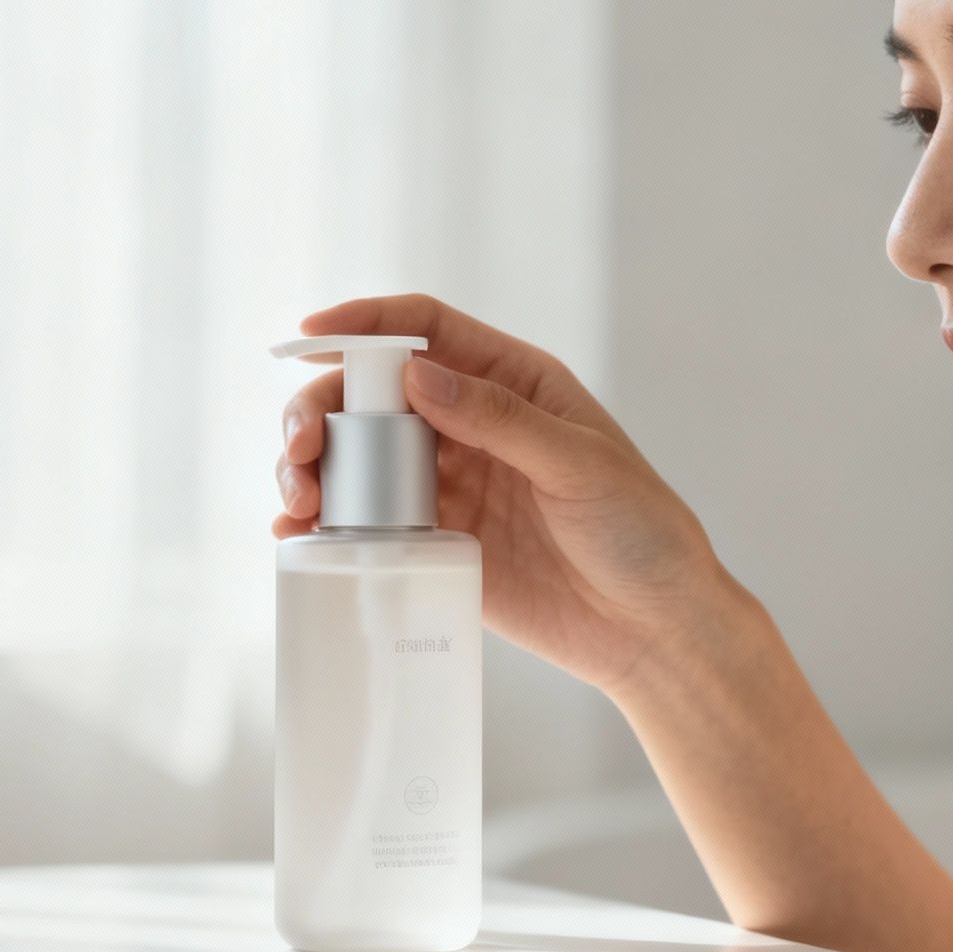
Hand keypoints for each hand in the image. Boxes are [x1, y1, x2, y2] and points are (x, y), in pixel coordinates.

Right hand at [274, 293, 746, 694]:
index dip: (365, 323)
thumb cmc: (641, 531)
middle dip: (322, 408)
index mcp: (513, 382)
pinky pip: (368, 520)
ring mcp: (450, 484)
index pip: (427, 330)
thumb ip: (500, 420)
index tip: (309, 334)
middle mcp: (472, 424)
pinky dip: (325, 521)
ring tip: (298, 499)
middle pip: (374, 393)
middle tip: (300, 448)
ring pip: (360, 455)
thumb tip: (415, 376)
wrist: (654, 628)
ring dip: (316, 466)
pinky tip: (299, 533)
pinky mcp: (436, 543)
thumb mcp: (581, 465)